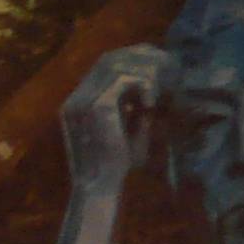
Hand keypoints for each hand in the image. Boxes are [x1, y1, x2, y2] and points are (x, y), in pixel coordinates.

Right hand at [60, 42, 170, 225]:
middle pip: (109, 58)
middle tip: (167, 63)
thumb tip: (150, 87)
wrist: (101, 186)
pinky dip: (142, 85)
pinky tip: (151, 102)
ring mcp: (82, 101)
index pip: (104, 65)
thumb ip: (132, 108)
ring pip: (116, 65)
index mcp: (79, 102)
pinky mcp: (96, 107)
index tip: (158, 63)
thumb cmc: (115, 164)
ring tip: (162, 84)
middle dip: (141, 57)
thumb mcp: (125, 129)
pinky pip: (123, 80)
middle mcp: (76, 98)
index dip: (132, 58)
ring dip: (145, 71)